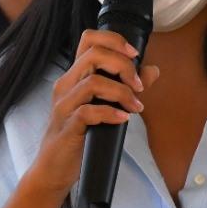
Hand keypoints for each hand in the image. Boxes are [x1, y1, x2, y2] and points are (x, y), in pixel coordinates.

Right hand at [26, 29, 158, 195]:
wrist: (54, 168)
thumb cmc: (79, 135)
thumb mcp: (104, 106)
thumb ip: (127, 86)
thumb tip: (153, 70)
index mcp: (75, 76)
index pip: (89, 39)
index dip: (114, 40)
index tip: (134, 55)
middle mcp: (66, 85)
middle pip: (93, 55)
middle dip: (124, 67)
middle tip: (139, 86)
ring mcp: (64, 105)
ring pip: (93, 83)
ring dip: (122, 93)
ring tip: (135, 107)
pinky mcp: (67, 126)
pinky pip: (88, 112)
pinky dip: (110, 113)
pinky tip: (122, 119)